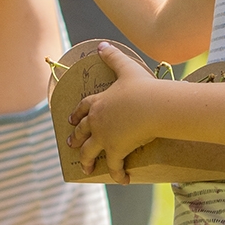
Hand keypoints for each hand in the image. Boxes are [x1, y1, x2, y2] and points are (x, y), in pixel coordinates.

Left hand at [67, 43, 166, 177]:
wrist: (153, 106)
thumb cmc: (142, 87)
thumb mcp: (126, 68)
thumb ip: (113, 57)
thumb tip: (101, 45)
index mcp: (98, 102)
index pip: (83, 108)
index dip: (76, 114)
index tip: (70, 120)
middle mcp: (97, 121)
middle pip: (82, 132)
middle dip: (76, 138)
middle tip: (71, 143)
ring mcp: (104, 137)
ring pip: (89, 152)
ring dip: (87, 161)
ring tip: (85, 169)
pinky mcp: (116, 150)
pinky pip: (114, 165)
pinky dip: (118, 174)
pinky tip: (122, 180)